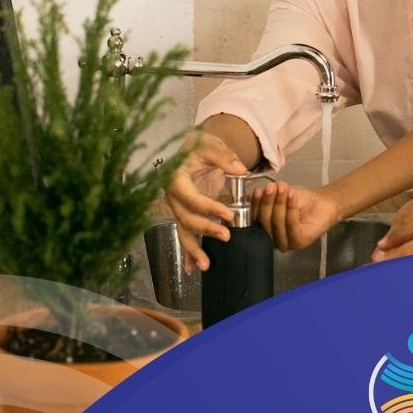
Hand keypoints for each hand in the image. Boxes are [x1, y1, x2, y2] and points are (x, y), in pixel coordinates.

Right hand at [164, 132, 247, 272]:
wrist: (187, 147)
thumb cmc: (197, 145)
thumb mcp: (210, 145)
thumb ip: (224, 157)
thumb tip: (240, 170)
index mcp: (175, 178)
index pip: (191, 198)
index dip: (209, 208)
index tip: (229, 215)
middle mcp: (172, 196)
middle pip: (186, 218)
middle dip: (206, 229)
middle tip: (226, 235)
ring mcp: (176, 207)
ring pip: (183, 231)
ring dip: (193, 249)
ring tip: (206, 265)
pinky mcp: (182, 213)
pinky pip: (184, 233)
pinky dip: (187, 252)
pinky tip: (192, 268)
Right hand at [251, 181, 339, 251]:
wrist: (322, 202)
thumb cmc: (301, 200)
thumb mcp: (279, 195)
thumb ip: (266, 196)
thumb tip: (256, 193)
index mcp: (264, 228)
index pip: (254, 219)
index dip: (255, 204)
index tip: (258, 191)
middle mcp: (273, 238)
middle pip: (264, 222)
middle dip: (268, 202)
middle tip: (272, 187)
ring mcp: (286, 243)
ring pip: (277, 224)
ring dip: (280, 204)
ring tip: (284, 189)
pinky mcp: (299, 243)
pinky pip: (291, 226)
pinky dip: (290, 209)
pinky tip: (291, 196)